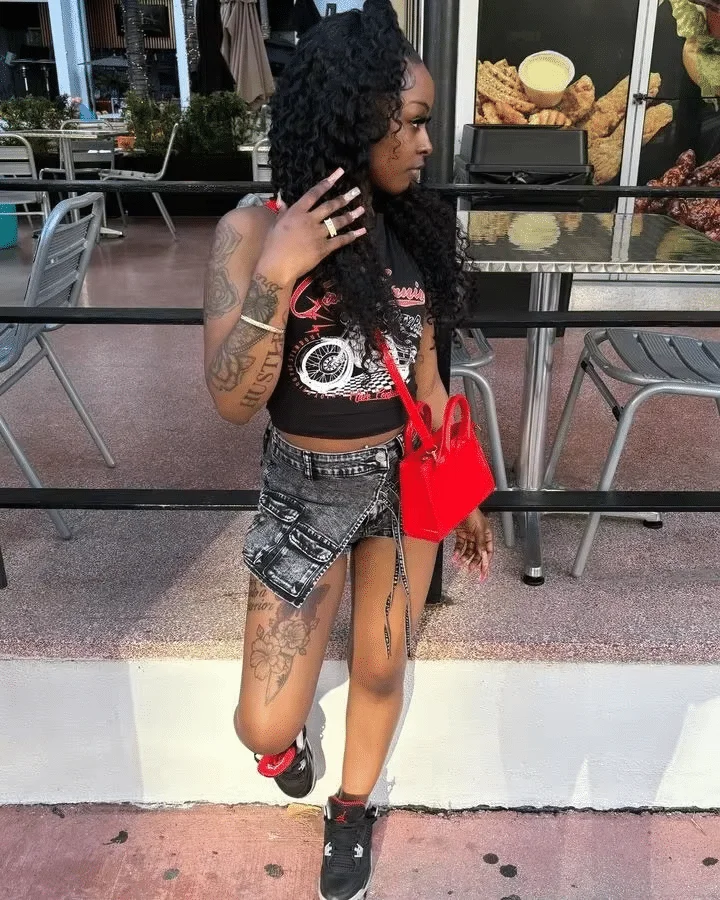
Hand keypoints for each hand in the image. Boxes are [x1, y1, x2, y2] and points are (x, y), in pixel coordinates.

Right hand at [258, 168, 365, 286]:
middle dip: (344, 198)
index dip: (328, 182)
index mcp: (296, 212)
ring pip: (338, 222)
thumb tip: (282, 200)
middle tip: (356, 191)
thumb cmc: (272, 246)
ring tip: (361, 209)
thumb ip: (282, 212)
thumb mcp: (275, 225)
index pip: (314, 193)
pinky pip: (340, 240)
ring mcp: (318, 234)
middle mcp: (309, 220)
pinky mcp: (324, 248)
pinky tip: (360, 231)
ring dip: (351, 215)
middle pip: (330, 206)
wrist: (277, 266)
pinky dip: (351, 236)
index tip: (339, 173)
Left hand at [453, 509, 493, 580]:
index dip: (486, 563)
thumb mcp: (479, 529)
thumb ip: (481, 543)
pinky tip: (455, 556)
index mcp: (487, 535)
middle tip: (470, 570)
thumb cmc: (472, 512)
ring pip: (468, 551)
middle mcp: (479, 536)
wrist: (458, 504)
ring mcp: (470, 535)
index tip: (483, 573)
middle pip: (478, 553)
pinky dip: (457, 552)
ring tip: (460, 563)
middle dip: (474, 562)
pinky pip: (460, 546)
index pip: (488, 552)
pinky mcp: (461, 534)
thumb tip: (483, 555)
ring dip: (464, 558)